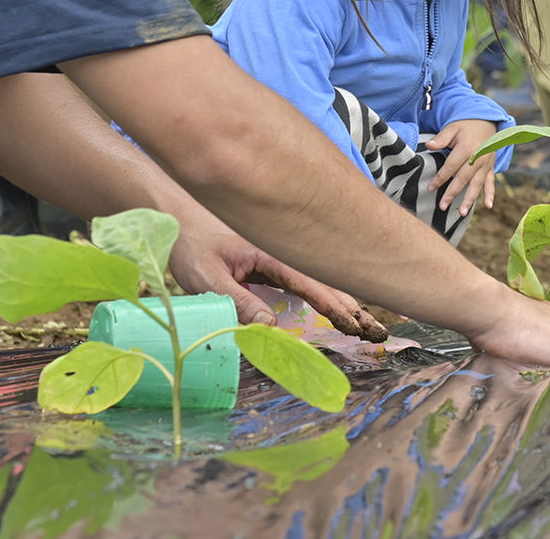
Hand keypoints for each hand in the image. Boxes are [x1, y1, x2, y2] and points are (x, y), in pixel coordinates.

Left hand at [166, 205, 387, 340]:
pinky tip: (334, 308)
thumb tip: (271, 328)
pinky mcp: (269, 264)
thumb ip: (238, 301)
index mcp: (272, 253)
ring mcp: (278, 257)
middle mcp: (282, 252)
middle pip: (326, 280)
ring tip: (364, 325)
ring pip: (318, 280)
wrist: (173, 216)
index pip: (313, 283)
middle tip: (376, 334)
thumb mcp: (208, 278)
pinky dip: (324, 294)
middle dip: (352, 307)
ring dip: (342, 302)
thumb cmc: (189, 244)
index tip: (357, 327)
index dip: (336, 308)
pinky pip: (303, 281)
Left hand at [425, 119, 500, 215]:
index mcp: (466, 148)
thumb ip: (441, 138)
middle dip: (452, 193)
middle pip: (463, 179)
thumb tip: (429, 146)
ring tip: (461, 212)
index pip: (451, 167)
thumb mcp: (452, 128)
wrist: (487, 122)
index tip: (430, 188)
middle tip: (442, 206)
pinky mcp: (491, 168)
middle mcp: (478, 158)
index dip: (440, 178)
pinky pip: (491, 183)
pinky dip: (491, 194)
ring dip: (469, 199)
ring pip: (477, 184)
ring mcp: (486, 165)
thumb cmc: (466, 126)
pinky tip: (489, 206)